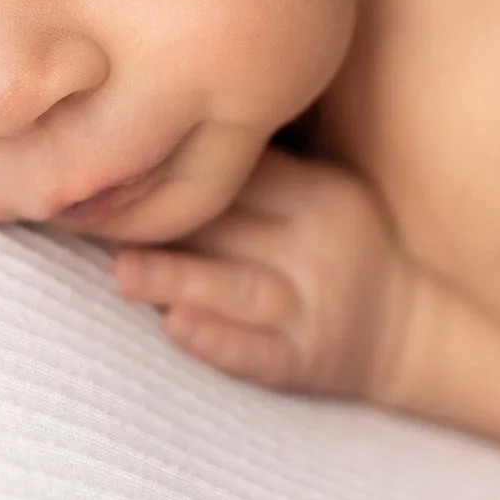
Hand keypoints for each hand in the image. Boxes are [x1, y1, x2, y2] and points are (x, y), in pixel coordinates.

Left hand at [109, 148, 416, 398]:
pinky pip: (260, 351)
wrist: (413, 328)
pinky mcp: (308, 360)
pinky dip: (218, 340)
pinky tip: (177, 327)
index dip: (173, 169)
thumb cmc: (343, 248)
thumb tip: (153, 140)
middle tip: (87, 216)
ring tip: (122, 271)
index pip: (240, 173)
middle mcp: (319, 243)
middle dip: (160, 222)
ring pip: (240, 286)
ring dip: (179, 278)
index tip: (106, 163)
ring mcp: (315, 305)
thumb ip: (258, 176)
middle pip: (232, 225)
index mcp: (318, 192)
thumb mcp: (320, 195)